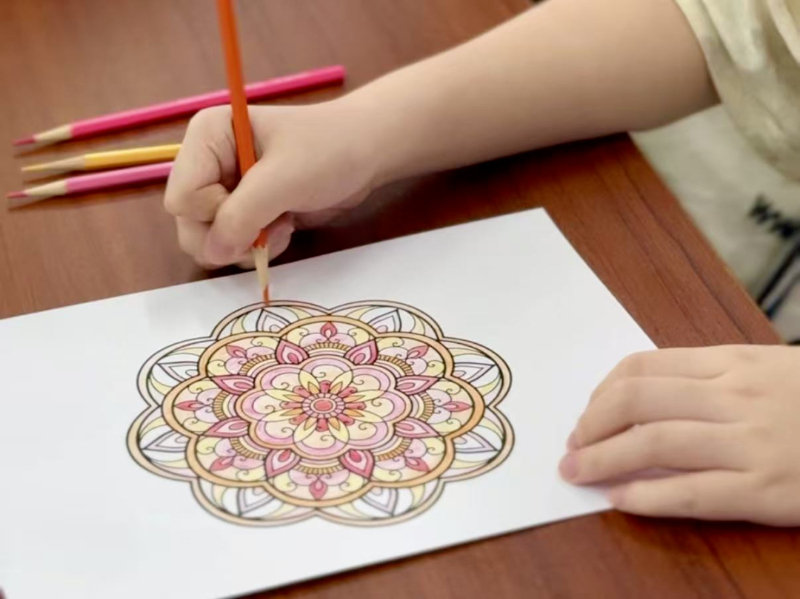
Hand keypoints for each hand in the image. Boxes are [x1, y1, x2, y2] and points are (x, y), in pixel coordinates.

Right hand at [164, 99, 380, 267]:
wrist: (366, 154)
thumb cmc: (328, 151)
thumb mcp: (284, 179)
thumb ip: (242, 216)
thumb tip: (212, 252)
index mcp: (206, 137)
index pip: (181, 198)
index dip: (214, 212)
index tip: (256, 201)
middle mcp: (207, 163)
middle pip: (188, 225)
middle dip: (230, 236)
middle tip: (271, 223)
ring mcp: (224, 190)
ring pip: (209, 242)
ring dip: (247, 245)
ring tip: (282, 223)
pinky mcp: (244, 213)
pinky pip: (232, 248)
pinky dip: (258, 249)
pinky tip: (285, 228)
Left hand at [559, 345, 799, 524]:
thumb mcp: (767, 370)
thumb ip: (710, 377)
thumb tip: (643, 395)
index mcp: (732, 361)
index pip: (643, 367)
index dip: (601, 393)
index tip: (587, 413)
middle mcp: (734, 397)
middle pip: (635, 402)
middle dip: (590, 426)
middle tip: (571, 447)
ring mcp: (750, 444)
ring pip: (652, 445)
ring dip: (601, 459)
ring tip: (577, 472)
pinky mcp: (766, 492)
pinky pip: (688, 493)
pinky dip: (644, 497)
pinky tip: (620, 500)